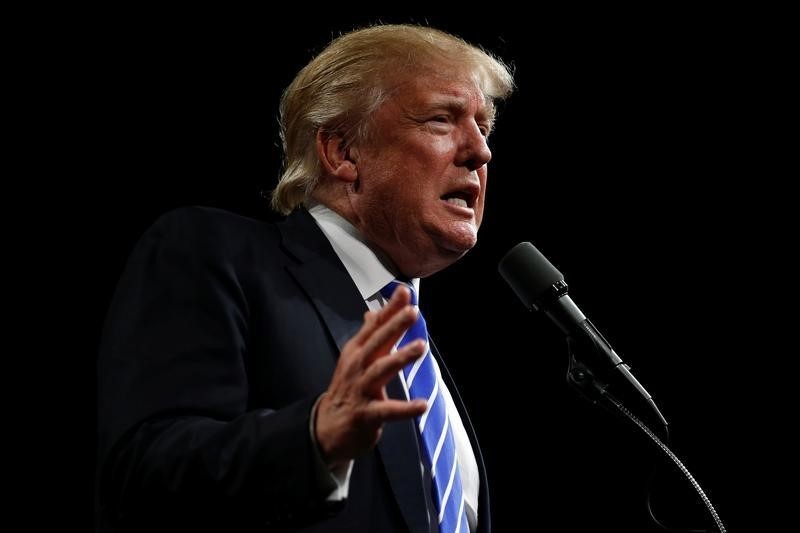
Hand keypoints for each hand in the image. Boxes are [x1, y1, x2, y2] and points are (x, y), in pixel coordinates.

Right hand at [315, 285, 426, 466]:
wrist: (326, 429)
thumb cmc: (347, 390)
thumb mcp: (354, 360)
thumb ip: (368, 336)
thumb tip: (373, 312)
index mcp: (356, 352)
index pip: (375, 326)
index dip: (389, 309)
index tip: (404, 291)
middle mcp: (357, 367)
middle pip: (377, 343)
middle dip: (394, 326)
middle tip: (413, 312)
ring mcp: (360, 390)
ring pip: (381, 370)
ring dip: (401, 358)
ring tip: (422, 346)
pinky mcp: (366, 415)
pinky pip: (387, 410)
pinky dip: (405, 408)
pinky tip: (423, 404)